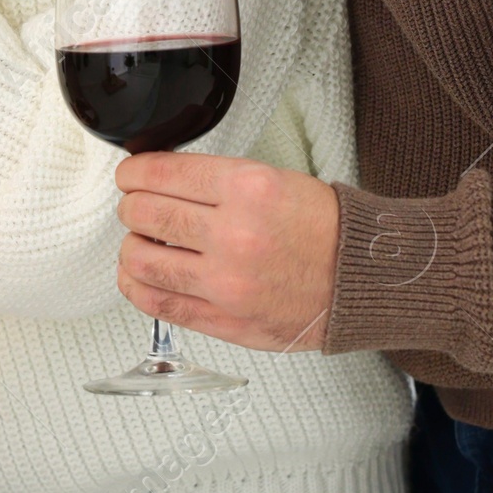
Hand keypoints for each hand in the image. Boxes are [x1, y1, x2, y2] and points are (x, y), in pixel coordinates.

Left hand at [115, 156, 339, 351]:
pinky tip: (137, 275)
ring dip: (131, 245)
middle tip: (135, 206)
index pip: (161, 173)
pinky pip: (158, 303)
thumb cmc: (325, 228)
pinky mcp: (225, 319)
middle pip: (144, 214)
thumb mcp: (275, 179)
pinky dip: (136, 286)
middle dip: (131, 206)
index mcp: (248, 189)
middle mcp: (234, 235)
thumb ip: (216, 182)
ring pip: (141, 260)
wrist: (361, 278)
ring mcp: (226, 282)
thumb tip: (160, 180)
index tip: (130, 175)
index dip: (133, 172)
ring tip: (140, 241)